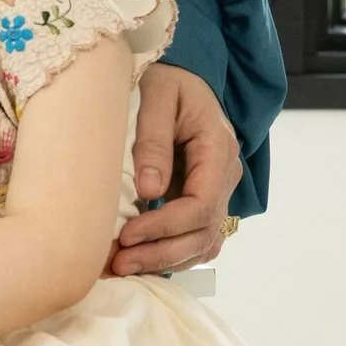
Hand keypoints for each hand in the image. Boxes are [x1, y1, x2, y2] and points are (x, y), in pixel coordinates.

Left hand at [108, 60, 239, 274]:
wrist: (179, 77)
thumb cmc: (166, 81)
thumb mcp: (156, 97)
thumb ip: (154, 141)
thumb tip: (150, 191)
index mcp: (218, 148)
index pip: (201, 204)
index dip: (165, 226)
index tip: (128, 235)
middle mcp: (225, 174)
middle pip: (203, 231)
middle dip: (160, 252)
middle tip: (119, 263)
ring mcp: (218, 189)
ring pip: (203, 242)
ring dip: (165, 260)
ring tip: (124, 267)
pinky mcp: (204, 199)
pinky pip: (197, 237)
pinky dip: (172, 255)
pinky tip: (141, 260)